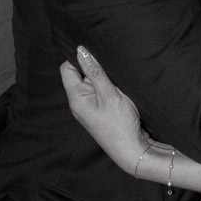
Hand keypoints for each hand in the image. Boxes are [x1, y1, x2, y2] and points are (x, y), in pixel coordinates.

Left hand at [60, 46, 148, 173]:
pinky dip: (108, 88)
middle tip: (111, 68)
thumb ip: (95, 71)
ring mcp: (89, 108)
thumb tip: (81, 50)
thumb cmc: (120, 124)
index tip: (96, 54)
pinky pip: (100, 93)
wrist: (132, 150)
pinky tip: (119, 90)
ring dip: (103, 78)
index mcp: (76, 97)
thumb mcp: (109, 94)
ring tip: (117, 81)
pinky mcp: (99, 111)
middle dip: (94, 68)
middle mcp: (78, 102)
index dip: (79, 58)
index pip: (67, 68)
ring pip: (92, 83)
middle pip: (80, 74)